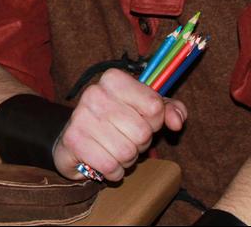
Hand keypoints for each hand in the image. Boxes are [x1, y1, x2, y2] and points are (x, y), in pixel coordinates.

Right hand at [53, 69, 186, 181]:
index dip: (154, 121)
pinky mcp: (73, 140)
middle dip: (140, 143)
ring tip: (114, 149)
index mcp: (114, 79)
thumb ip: (169, 110)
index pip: (154, 106)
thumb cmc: (117, 122)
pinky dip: (114, 171)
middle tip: (126, 138)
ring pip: (126, 151)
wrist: (78, 140)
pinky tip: (105, 161)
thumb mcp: (147, 110)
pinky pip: (110, 166)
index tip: (141, 120)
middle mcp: (95, 92)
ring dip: (127, 159)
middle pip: (142, 132)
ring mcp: (81, 116)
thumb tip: (176, 122)